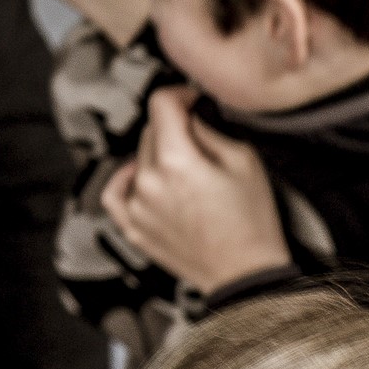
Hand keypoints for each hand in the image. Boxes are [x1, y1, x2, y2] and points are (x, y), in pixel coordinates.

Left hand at [101, 85, 290, 293]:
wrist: (247, 275)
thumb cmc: (252, 225)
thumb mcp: (246, 162)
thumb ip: (210, 130)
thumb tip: (191, 115)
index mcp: (177, 160)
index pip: (162, 103)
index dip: (181, 94)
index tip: (192, 100)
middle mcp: (149, 181)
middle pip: (151, 132)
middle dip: (174, 130)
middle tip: (201, 145)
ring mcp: (138, 206)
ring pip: (138, 159)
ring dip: (158, 157)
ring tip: (186, 174)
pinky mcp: (134, 226)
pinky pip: (115, 192)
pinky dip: (126, 180)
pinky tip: (142, 178)